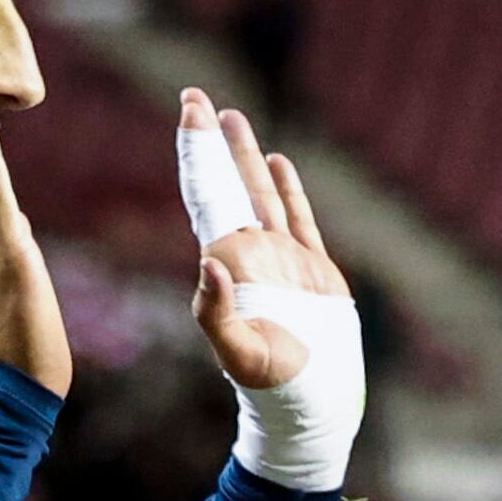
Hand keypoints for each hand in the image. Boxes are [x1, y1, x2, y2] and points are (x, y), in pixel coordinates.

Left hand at [178, 90, 347, 390]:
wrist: (311, 404)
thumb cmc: (272, 385)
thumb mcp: (239, 352)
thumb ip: (218, 311)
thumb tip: (208, 261)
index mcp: (227, 262)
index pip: (205, 192)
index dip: (196, 149)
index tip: (188, 107)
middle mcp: (248, 253)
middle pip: (225, 183)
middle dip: (211, 140)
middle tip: (195, 95)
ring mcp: (280, 259)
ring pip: (260, 193)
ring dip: (245, 155)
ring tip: (232, 117)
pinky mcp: (312, 271)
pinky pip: (298, 218)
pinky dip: (288, 189)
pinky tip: (278, 161)